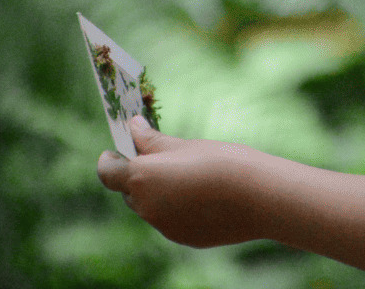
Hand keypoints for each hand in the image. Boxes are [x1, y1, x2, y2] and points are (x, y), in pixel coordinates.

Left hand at [97, 117, 256, 247]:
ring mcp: (163, 226)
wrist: (256, 195)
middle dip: (141, 175)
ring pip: (151, 205)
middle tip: (166, 157)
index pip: (108, 172)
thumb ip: (153, 141)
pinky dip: (178, 206)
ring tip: (193, 175)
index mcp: (142, 178)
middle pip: (130, 190)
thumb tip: (133, 127)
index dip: (111, 160)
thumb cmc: (220, 161)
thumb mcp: (185, 145)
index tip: (119, 148)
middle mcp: (146, 206)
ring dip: (161, 191)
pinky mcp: (181, 237)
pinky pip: (170, 219)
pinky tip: (205, 195)